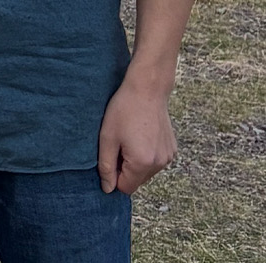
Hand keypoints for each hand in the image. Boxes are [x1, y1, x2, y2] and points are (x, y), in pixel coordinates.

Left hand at [99, 76, 177, 193]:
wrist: (147, 90)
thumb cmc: (123, 111)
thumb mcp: (107, 138)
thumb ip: (106, 166)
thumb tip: (108, 189)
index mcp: (143, 163)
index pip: (125, 187)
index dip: (114, 176)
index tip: (110, 156)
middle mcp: (160, 164)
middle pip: (137, 181)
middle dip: (125, 169)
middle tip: (118, 145)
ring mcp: (169, 157)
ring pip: (146, 172)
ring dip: (136, 162)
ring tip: (129, 138)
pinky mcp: (172, 149)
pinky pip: (155, 161)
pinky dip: (146, 155)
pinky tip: (140, 136)